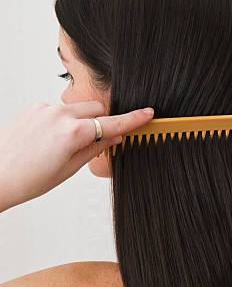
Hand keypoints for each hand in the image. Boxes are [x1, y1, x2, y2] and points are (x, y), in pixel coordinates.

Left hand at [0, 101, 153, 210]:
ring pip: (77, 109)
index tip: (147, 114)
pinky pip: (58, 110)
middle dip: (101, 122)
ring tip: (62, 147)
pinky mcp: (33, 108)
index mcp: (71, 132)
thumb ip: (94, 148)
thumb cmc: (28, 179)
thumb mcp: (69, 169)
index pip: (111, 123)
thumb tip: (113, 136)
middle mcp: (58, 114)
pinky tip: (49, 141)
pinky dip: (62, 121)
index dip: (133, 119)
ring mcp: (44, 109)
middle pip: (96, 109)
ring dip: (80, 122)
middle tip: (94, 143)